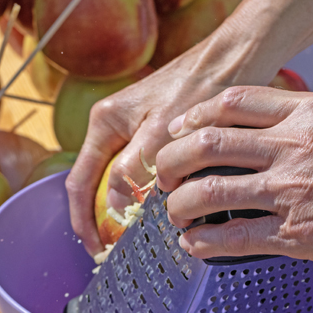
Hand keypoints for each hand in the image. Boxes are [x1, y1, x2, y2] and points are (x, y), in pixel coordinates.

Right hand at [65, 44, 237, 255]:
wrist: (232, 60)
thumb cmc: (198, 88)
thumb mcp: (162, 134)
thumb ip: (134, 170)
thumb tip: (116, 207)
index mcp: (105, 124)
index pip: (80, 183)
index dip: (85, 222)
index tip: (97, 249)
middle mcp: (113, 126)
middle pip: (97, 184)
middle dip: (103, 219)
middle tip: (115, 252)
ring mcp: (133, 129)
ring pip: (121, 180)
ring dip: (127, 209)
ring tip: (137, 238)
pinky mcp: (155, 132)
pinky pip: (142, 172)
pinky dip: (146, 194)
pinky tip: (159, 211)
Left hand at [156, 86, 312, 274]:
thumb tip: (284, 126)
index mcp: (309, 112)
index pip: (232, 102)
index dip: (194, 115)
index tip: (180, 130)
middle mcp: (293, 144)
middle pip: (206, 142)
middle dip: (172, 160)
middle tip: (164, 175)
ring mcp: (291, 189)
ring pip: (208, 192)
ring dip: (178, 204)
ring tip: (172, 213)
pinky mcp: (296, 234)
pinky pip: (231, 237)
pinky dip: (202, 241)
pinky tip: (193, 245)